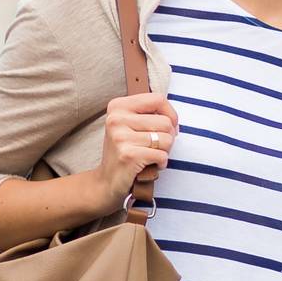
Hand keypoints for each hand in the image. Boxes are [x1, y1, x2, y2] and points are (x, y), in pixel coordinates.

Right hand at [94, 92, 178, 211]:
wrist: (107, 182)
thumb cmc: (126, 151)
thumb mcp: (132, 125)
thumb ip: (150, 114)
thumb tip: (174, 119)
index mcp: (118, 106)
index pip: (158, 99)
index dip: (170, 114)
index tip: (168, 127)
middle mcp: (116, 119)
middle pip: (166, 122)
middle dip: (168, 137)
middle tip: (155, 147)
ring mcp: (121, 137)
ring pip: (167, 139)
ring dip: (165, 151)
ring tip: (151, 156)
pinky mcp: (128, 155)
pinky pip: (162, 155)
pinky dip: (161, 163)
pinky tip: (151, 166)